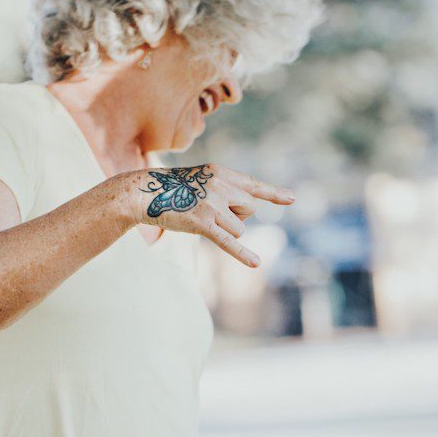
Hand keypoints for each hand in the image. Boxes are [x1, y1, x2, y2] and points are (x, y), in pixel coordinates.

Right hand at [121, 163, 294, 266]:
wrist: (144, 193)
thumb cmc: (174, 188)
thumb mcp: (202, 178)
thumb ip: (226, 188)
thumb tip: (250, 206)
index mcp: (221, 173)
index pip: (253, 185)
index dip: (273, 194)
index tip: (292, 199)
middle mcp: (220, 186)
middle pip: (249, 209)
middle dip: (238, 215)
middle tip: (214, 211)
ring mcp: (211, 205)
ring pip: (239, 227)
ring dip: (227, 230)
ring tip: (203, 220)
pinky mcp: (202, 224)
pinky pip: (228, 241)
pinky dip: (242, 254)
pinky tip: (256, 263)